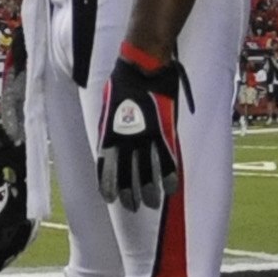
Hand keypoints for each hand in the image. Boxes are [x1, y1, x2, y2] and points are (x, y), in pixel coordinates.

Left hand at [96, 42, 186, 212]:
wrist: (142, 68)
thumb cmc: (122, 84)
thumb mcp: (107, 109)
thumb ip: (111, 129)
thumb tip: (111, 143)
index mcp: (109, 134)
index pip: (106, 167)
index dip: (108, 185)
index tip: (110, 199)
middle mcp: (125, 139)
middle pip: (126, 174)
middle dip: (129, 194)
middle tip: (133, 207)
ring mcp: (146, 137)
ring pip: (148, 172)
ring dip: (150, 191)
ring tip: (151, 205)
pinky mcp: (164, 132)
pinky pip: (168, 159)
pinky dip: (170, 176)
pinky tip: (171, 190)